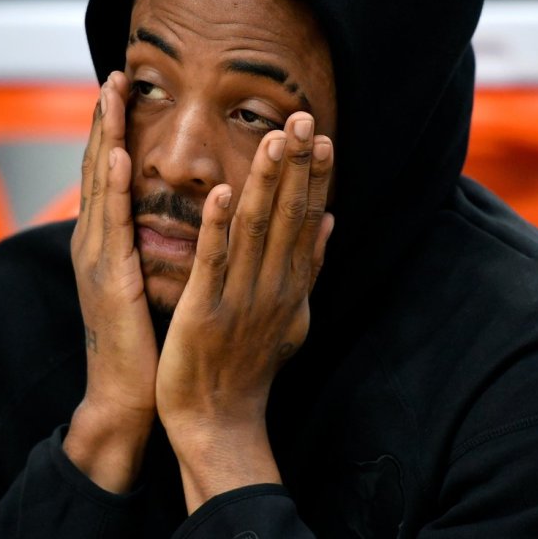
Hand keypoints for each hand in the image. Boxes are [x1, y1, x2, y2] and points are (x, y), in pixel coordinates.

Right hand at [64, 72, 156, 491]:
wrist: (127, 396)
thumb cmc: (142, 343)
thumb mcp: (144, 283)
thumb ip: (147, 248)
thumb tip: (165, 220)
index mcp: (106, 243)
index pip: (108, 174)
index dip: (113, 131)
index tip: (124, 91)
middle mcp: (94, 243)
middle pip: (96, 167)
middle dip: (104, 119)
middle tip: (114, 74)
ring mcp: (96, 259)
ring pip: (99, 186)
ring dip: (104, 137)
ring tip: (111, 94)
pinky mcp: (109, 280)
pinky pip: (112, 226)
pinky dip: (112, 188)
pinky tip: (117, 156)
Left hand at [156, 112, 334, 510]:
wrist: (220, 421)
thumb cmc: (249, 365)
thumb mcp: (292, 315)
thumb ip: (308, 266)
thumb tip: (331, 221)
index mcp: (291, 285)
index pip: (309, 219)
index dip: (316, 177)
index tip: (322, 136)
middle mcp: (274, 287)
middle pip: (288, 216)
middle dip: (297, 165)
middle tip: (304, 118)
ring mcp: (241, 298)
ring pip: (256, 229)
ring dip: (266, 182)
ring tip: (275, 139)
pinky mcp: (205, 311)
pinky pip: (214, 263)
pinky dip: (219, 227)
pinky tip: (223, 193)